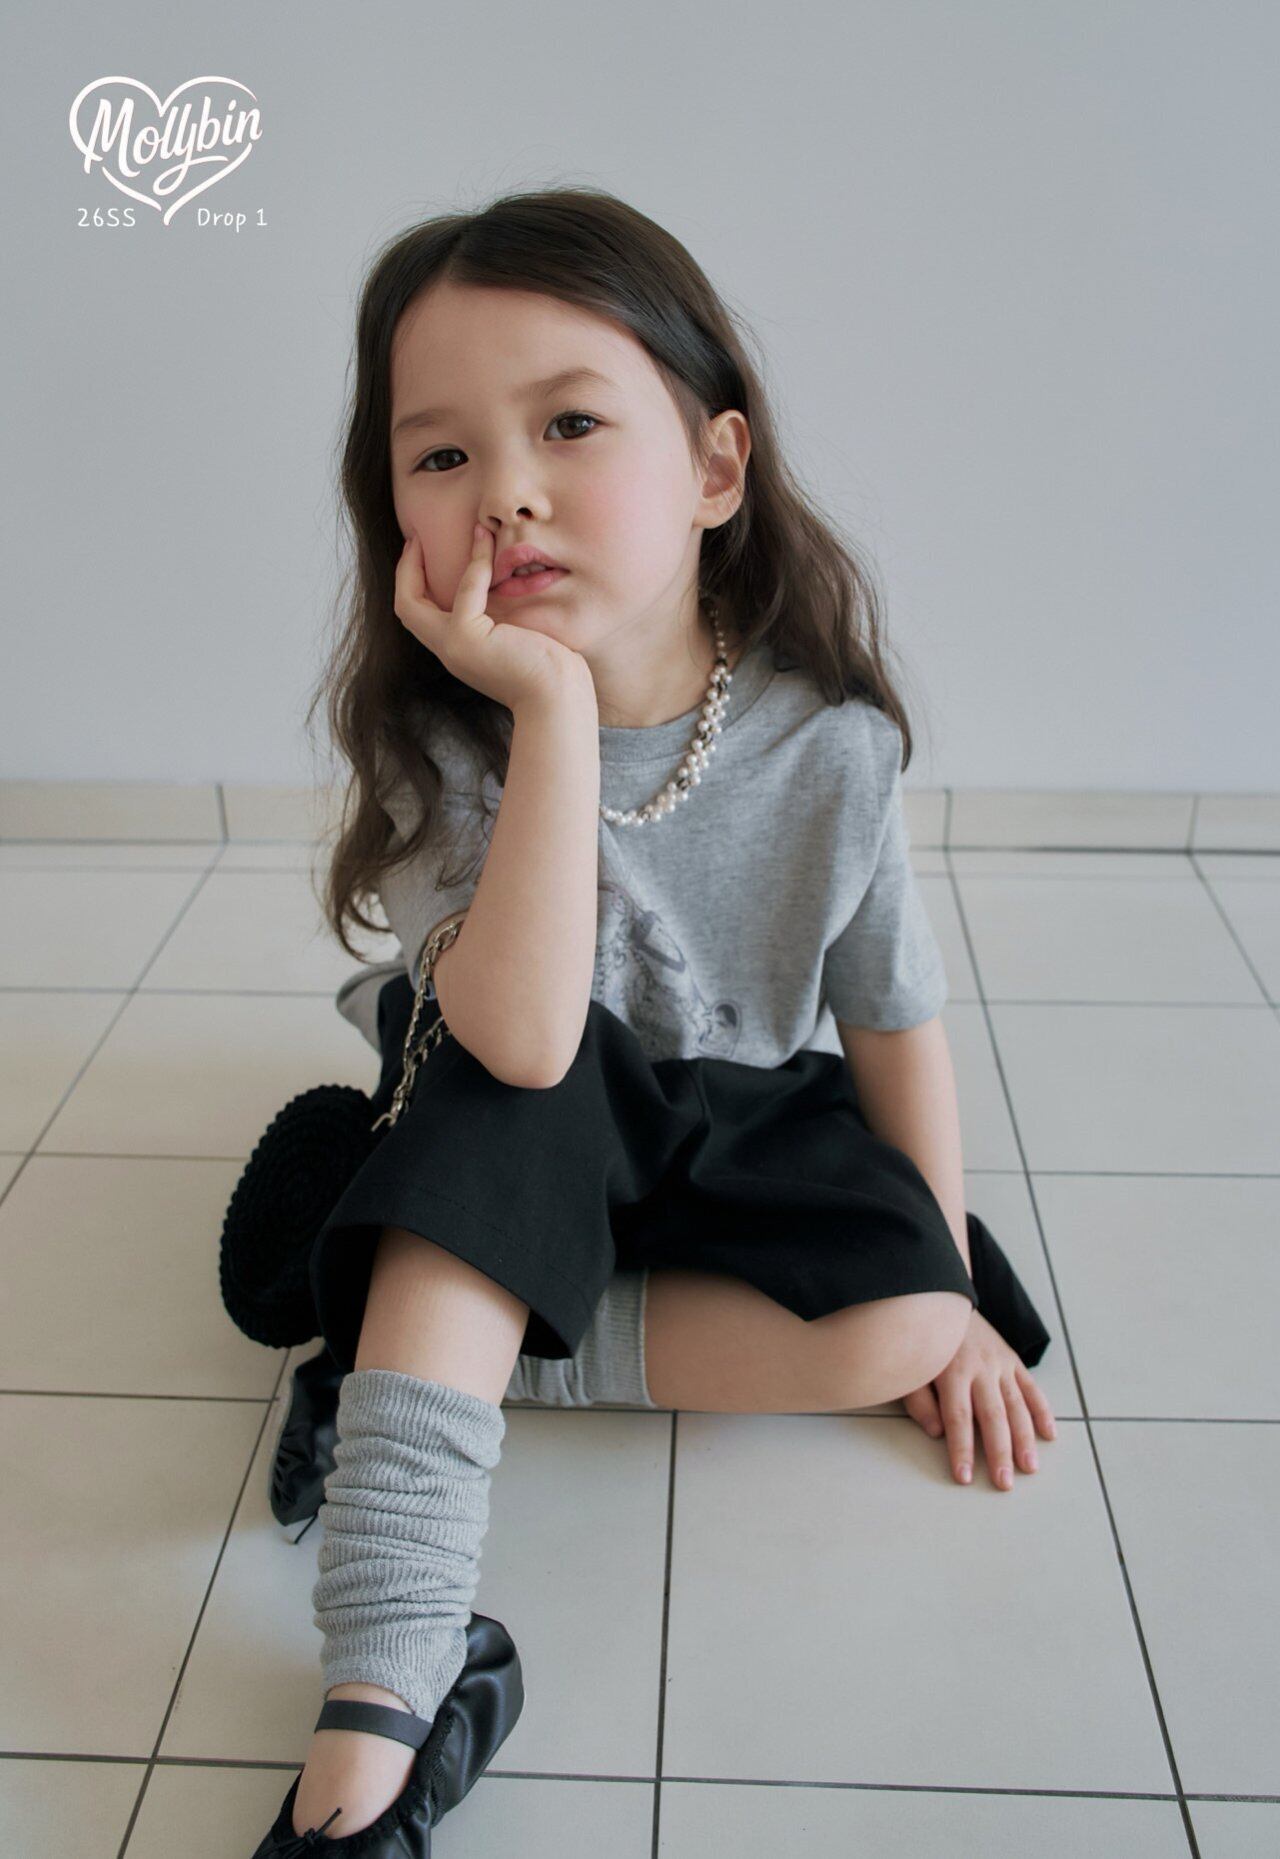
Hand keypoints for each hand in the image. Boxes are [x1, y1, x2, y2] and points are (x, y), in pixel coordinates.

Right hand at [395, 523, 592, 713]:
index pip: (421, 617)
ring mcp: (453, 647)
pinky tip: (487, 540)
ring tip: (444, 532)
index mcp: (460, 652)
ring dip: (421, 563)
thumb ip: (505, 617)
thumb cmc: (552, 674)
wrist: (558, 700)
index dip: (416, 584)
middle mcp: (449, 652)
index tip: (424, 553)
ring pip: (412, 602)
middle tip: (415, 539)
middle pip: (405, 609)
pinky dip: (476, 562)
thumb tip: (515, 584)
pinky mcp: (466, 637)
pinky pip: (466, 590)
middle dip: (405, 571)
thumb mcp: (520, 639)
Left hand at [900, 1308, 1056, 1489]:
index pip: (958, 1418)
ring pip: (1017, 1406)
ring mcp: (1000, 1364)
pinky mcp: (1013, 1360)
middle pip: (992, 1416)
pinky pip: (1031, 1388)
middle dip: (999, 1452)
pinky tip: (1049, 1434)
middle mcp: (980, 1368)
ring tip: (1030, 1467)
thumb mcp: (912, 1367)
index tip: (965, 1477)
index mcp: (951, 1372)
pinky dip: (1043, 1411)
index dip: (962, 1449)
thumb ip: (921, 1400)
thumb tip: (937, 1433)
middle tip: (1005, 1483)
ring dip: (1025, 1438)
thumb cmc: (924, 1341)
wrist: (945, 1298)